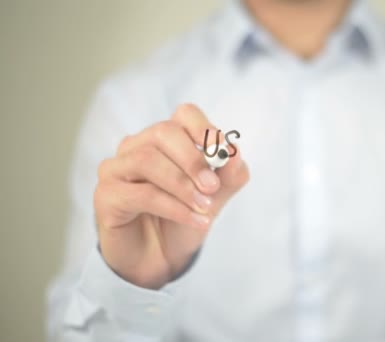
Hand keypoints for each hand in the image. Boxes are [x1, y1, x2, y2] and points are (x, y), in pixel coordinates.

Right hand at [94, 104, 248, 288]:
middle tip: (212, 186)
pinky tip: (195, 220)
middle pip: (163, 133)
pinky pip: (140, 193)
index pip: (184, 115)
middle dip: (192, 159)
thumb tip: (235, 152)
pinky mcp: (105, 196)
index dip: (203, 128)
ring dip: (182, 185)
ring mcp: (116, 169)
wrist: (160, 259)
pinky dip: (173, 207)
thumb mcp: (215, 197)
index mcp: (166, 140)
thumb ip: (229, 175)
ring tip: (205, 208)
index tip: (221, 151)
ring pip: (147, 160)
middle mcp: (136, 146)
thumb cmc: (184, 218)